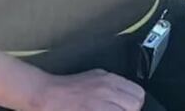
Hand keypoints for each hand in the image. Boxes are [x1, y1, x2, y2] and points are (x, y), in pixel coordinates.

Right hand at [31, 69, 145, 110]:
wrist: (46, 94)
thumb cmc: (67, 87)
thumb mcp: (95, 77)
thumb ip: (113, 85)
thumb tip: (126, 96)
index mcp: (110, 79)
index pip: (138, 94)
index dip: (134, 104)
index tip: (127, 109)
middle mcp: (107, 90)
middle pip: (134, 105)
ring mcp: (99, 104)